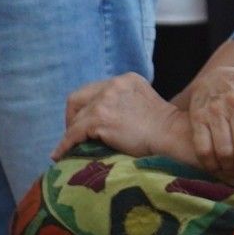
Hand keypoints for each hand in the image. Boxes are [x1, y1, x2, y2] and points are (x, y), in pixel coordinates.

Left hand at [53, 73, 186, 160]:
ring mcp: (105, 101)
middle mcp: (113, 85)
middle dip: (72, 118)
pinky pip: (72, 134)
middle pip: (77, 100)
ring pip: (75, 120)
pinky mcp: (100, 119)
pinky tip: (61, 155)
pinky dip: (65, 145)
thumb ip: (125, 102)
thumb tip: (106, 119)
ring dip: (71, 135)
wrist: (172, 135)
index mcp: (126, 79)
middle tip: (74, 136)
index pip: (93, 90)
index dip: (86, 108)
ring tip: (68, 150)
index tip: (85, 124)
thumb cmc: (164, 128)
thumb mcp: (144, 103)